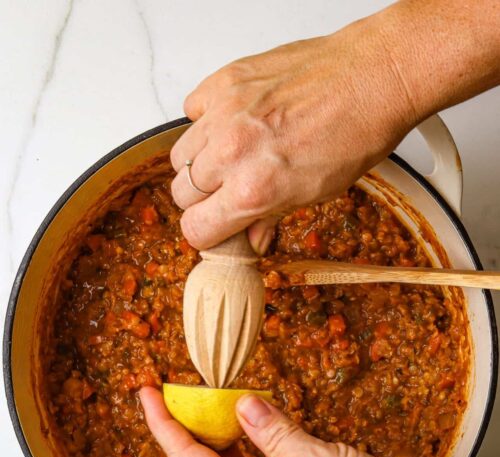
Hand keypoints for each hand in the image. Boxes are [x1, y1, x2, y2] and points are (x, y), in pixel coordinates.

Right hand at [169, 15, 417, 251]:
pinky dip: (205, 121)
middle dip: (203, 200)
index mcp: (253, 191)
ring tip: (231, 157)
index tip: (218, 227)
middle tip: (229, 193)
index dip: (207, 233)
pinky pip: (192, 111)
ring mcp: (225, 113)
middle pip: (182, 194)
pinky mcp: (225, 81)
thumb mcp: (314, 195)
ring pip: (180, 155)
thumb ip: (269, 218)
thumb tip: (249, 239)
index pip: (196, 229)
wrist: (372, 78)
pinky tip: (234, 124)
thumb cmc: (355, 135)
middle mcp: (231, 153)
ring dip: (200, 163)